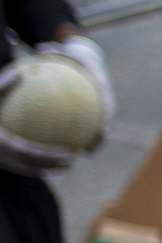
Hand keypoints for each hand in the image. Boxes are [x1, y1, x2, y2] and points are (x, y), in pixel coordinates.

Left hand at [0, 33, 116, 173]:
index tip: (104, 130)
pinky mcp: (93, 112)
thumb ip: (55, 49)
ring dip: (93, 141)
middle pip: (105, 122)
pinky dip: (79, 134)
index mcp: (102, 85)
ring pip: (98, 127)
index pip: (108, 103)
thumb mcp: (67, 49)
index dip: (108, 118)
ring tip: (83, 154)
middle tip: (92, 150)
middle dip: (101, 138)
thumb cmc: (75, 54)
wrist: (89, 57)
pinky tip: (65, 144)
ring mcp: (100, 107)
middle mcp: (105, 99)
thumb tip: (39, 47)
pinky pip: (87, 125)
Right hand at [0, 58, 72, 175]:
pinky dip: (33, 166)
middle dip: (54, 165)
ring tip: (64, 164)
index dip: (51, 155)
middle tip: (73, 159)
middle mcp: (1, 157)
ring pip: (26, 171)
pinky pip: (18, 167)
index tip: (70, 150)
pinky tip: (45, 160)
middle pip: (33, 166)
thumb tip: (23, 71)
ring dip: (46, 169)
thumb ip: (4, 85)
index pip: (31, 152)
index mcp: (2, 143)